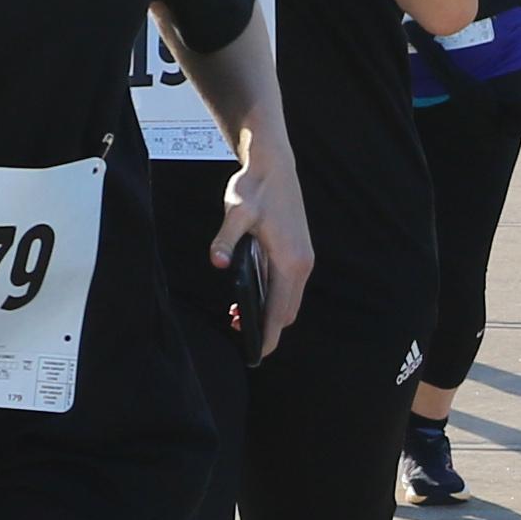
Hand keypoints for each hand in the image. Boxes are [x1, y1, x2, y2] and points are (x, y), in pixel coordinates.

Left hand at [215, 158, 313, 362]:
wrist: (274, 165)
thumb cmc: (255, 188)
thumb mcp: (236, 212)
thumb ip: (226, 239)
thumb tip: (217, 261)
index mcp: (290, 262)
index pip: (278, 312)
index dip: (266, 336)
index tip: (255, 354)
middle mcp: (302, 265)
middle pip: (286, 312)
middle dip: (265, 327)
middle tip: (235, 328)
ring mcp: (303, 259)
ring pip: (288, 301)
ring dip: (269, 312)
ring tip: (237, 314)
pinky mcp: (298, 252)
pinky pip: (288, 287)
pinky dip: (273, 298)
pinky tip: (251, 292)